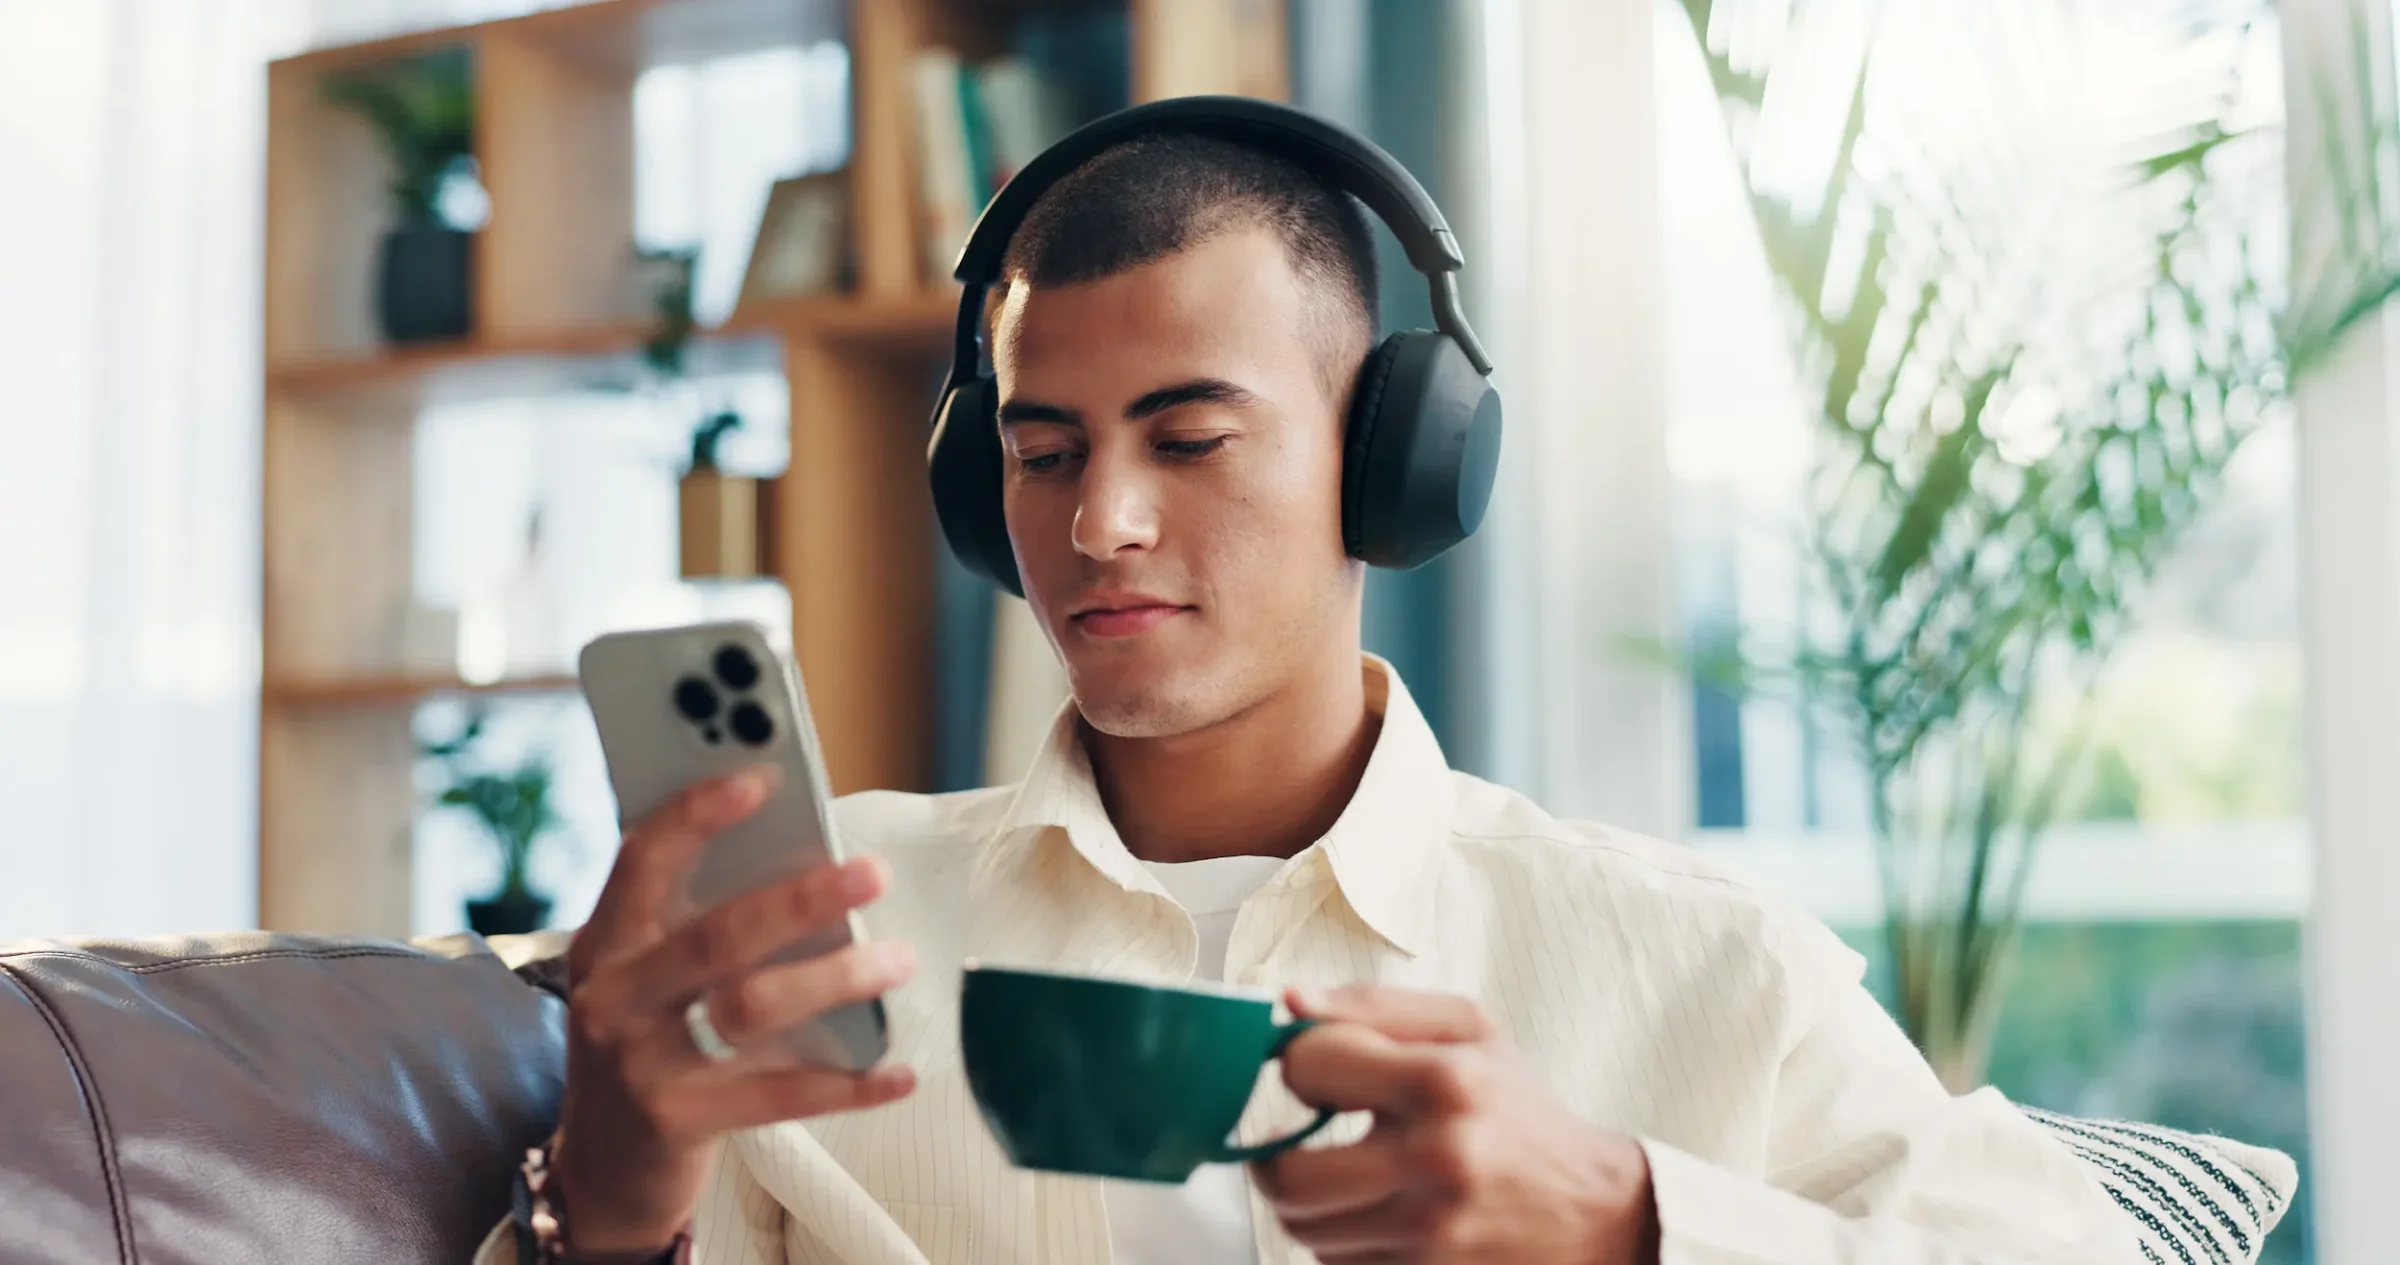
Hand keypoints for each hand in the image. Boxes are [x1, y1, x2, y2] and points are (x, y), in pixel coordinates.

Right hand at [550, 766, 917, 1250]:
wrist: (601, 1172)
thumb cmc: (648, 1049)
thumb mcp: (648, 981)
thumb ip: (701, 927)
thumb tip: (813, 868)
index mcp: (608, 944)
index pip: (642, 860)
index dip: (698, 814)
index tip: (764, 778)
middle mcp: (614, 997)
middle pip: (716, 935)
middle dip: (801, 898)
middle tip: (872, 873)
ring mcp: (640, 1063)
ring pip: (750, 1008)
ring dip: (834, 979)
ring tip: (898, 961)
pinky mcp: (677, 1122)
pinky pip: (778, 1095)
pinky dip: (848, 1083)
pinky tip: (898, 1071)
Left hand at [1254, 984, 1658, 1264]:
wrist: (1596, 1211)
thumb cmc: (1523, 1112)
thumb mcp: (1470, 1032)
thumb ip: (1374, 1006)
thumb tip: (1288, 1003)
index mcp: (1446, 1081)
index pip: (1309, 1066)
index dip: (1298, 1064)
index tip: (1315, 1073)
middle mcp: (1438, 1159)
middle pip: (1288, 1177)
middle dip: (1272, 1159)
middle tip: (1288, 1145)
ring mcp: (1433, 1231)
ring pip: (1305, 1228)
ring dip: (1307, 1203)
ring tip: (1342, 1177)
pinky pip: (1337, 1264)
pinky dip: (1340, 1239)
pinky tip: (1373, 1213)